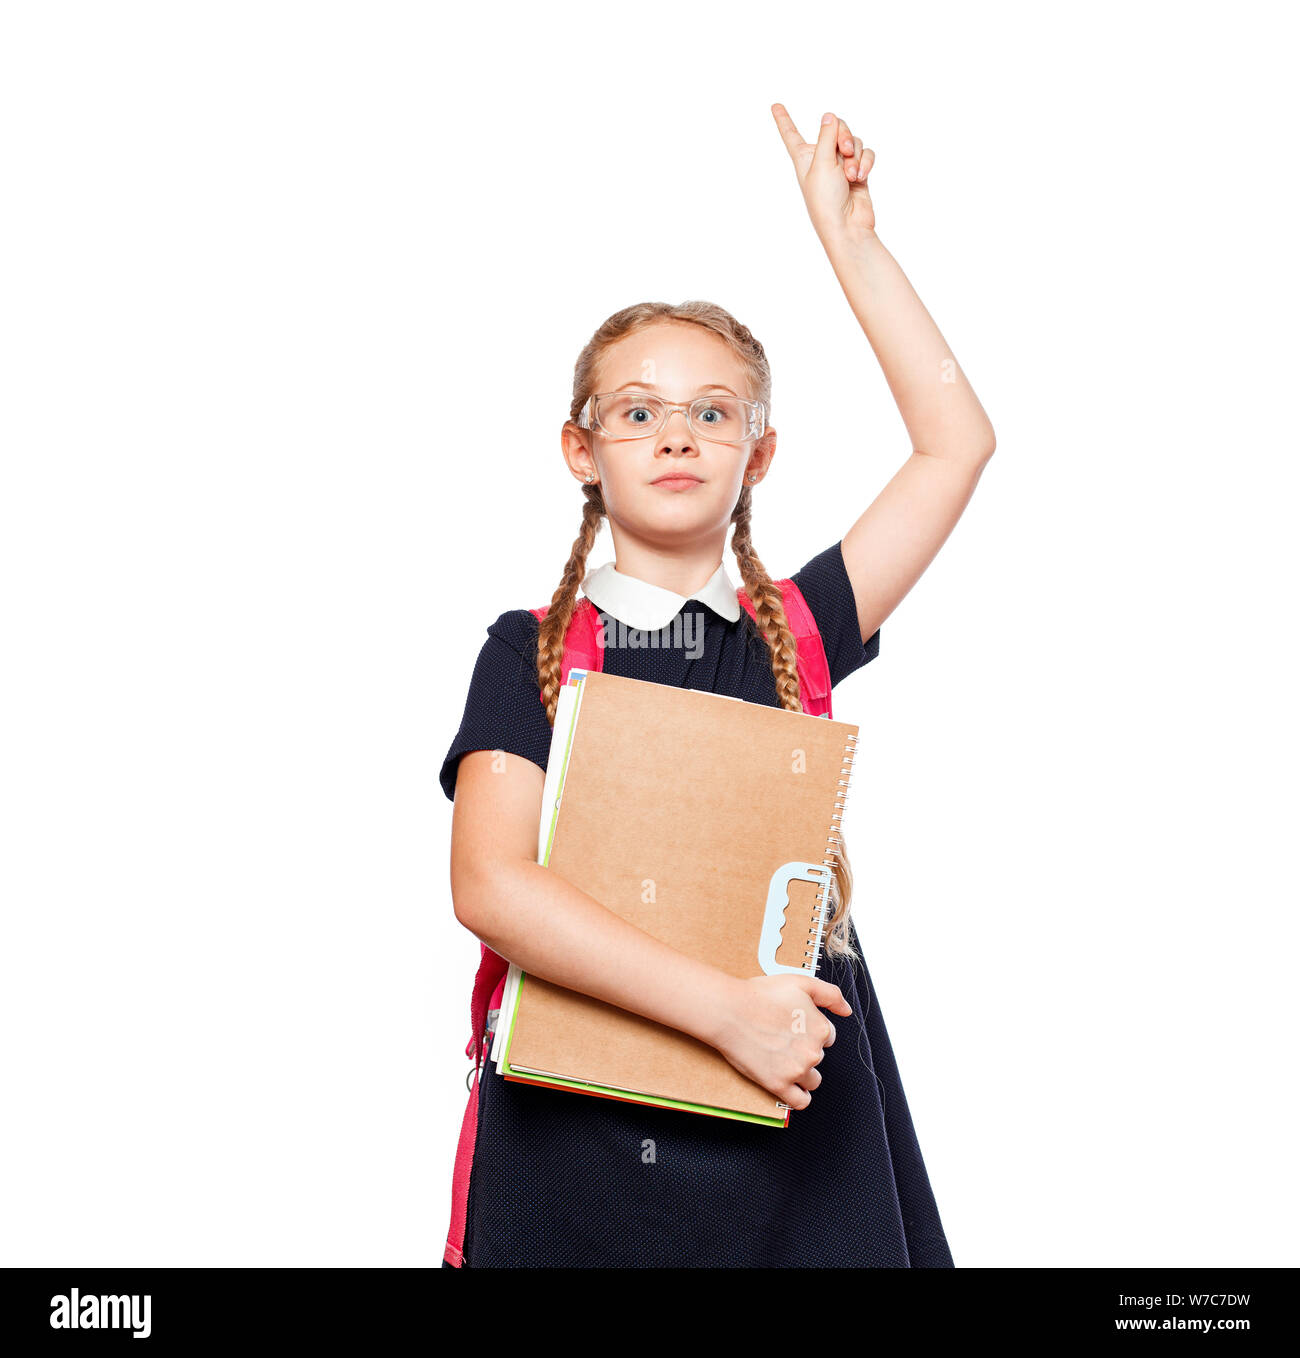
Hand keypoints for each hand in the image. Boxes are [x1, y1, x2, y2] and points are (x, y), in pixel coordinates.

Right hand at [709, 972, 852, 1109]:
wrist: (729, 1011)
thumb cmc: (759, 995)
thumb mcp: (800, 983)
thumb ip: (830, 994)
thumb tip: (847, 1010)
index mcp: (820, 1027)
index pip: (828, 1036)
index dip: (811, 1030)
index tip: (795, 1028)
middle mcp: (813, 1051)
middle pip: (819, 1057)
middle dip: (805, 1050)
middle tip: (783, 1039)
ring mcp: (796, 1070)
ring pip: (812, 1080)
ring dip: (803, 1073)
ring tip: (783, 1060)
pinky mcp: (778, 1085)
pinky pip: (800, 1101)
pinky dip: (798, 1096)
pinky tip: (790, 1087)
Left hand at [771, 104, 875, 238]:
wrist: (846, 227)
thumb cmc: (826, 200)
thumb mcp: (822, 163)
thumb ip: (827, 136)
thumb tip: (829, 116)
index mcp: (804, 157)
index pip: (791, 134)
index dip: (783, 120)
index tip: (775, 105)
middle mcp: (821, 158)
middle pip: (835, 128)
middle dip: (844, 135)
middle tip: (845, 150)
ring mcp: (840, 165)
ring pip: (854, 141)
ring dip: (855, 156)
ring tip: (851, 175)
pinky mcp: (858, 172)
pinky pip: (865, 154)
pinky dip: (865, 163)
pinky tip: (861, 176)